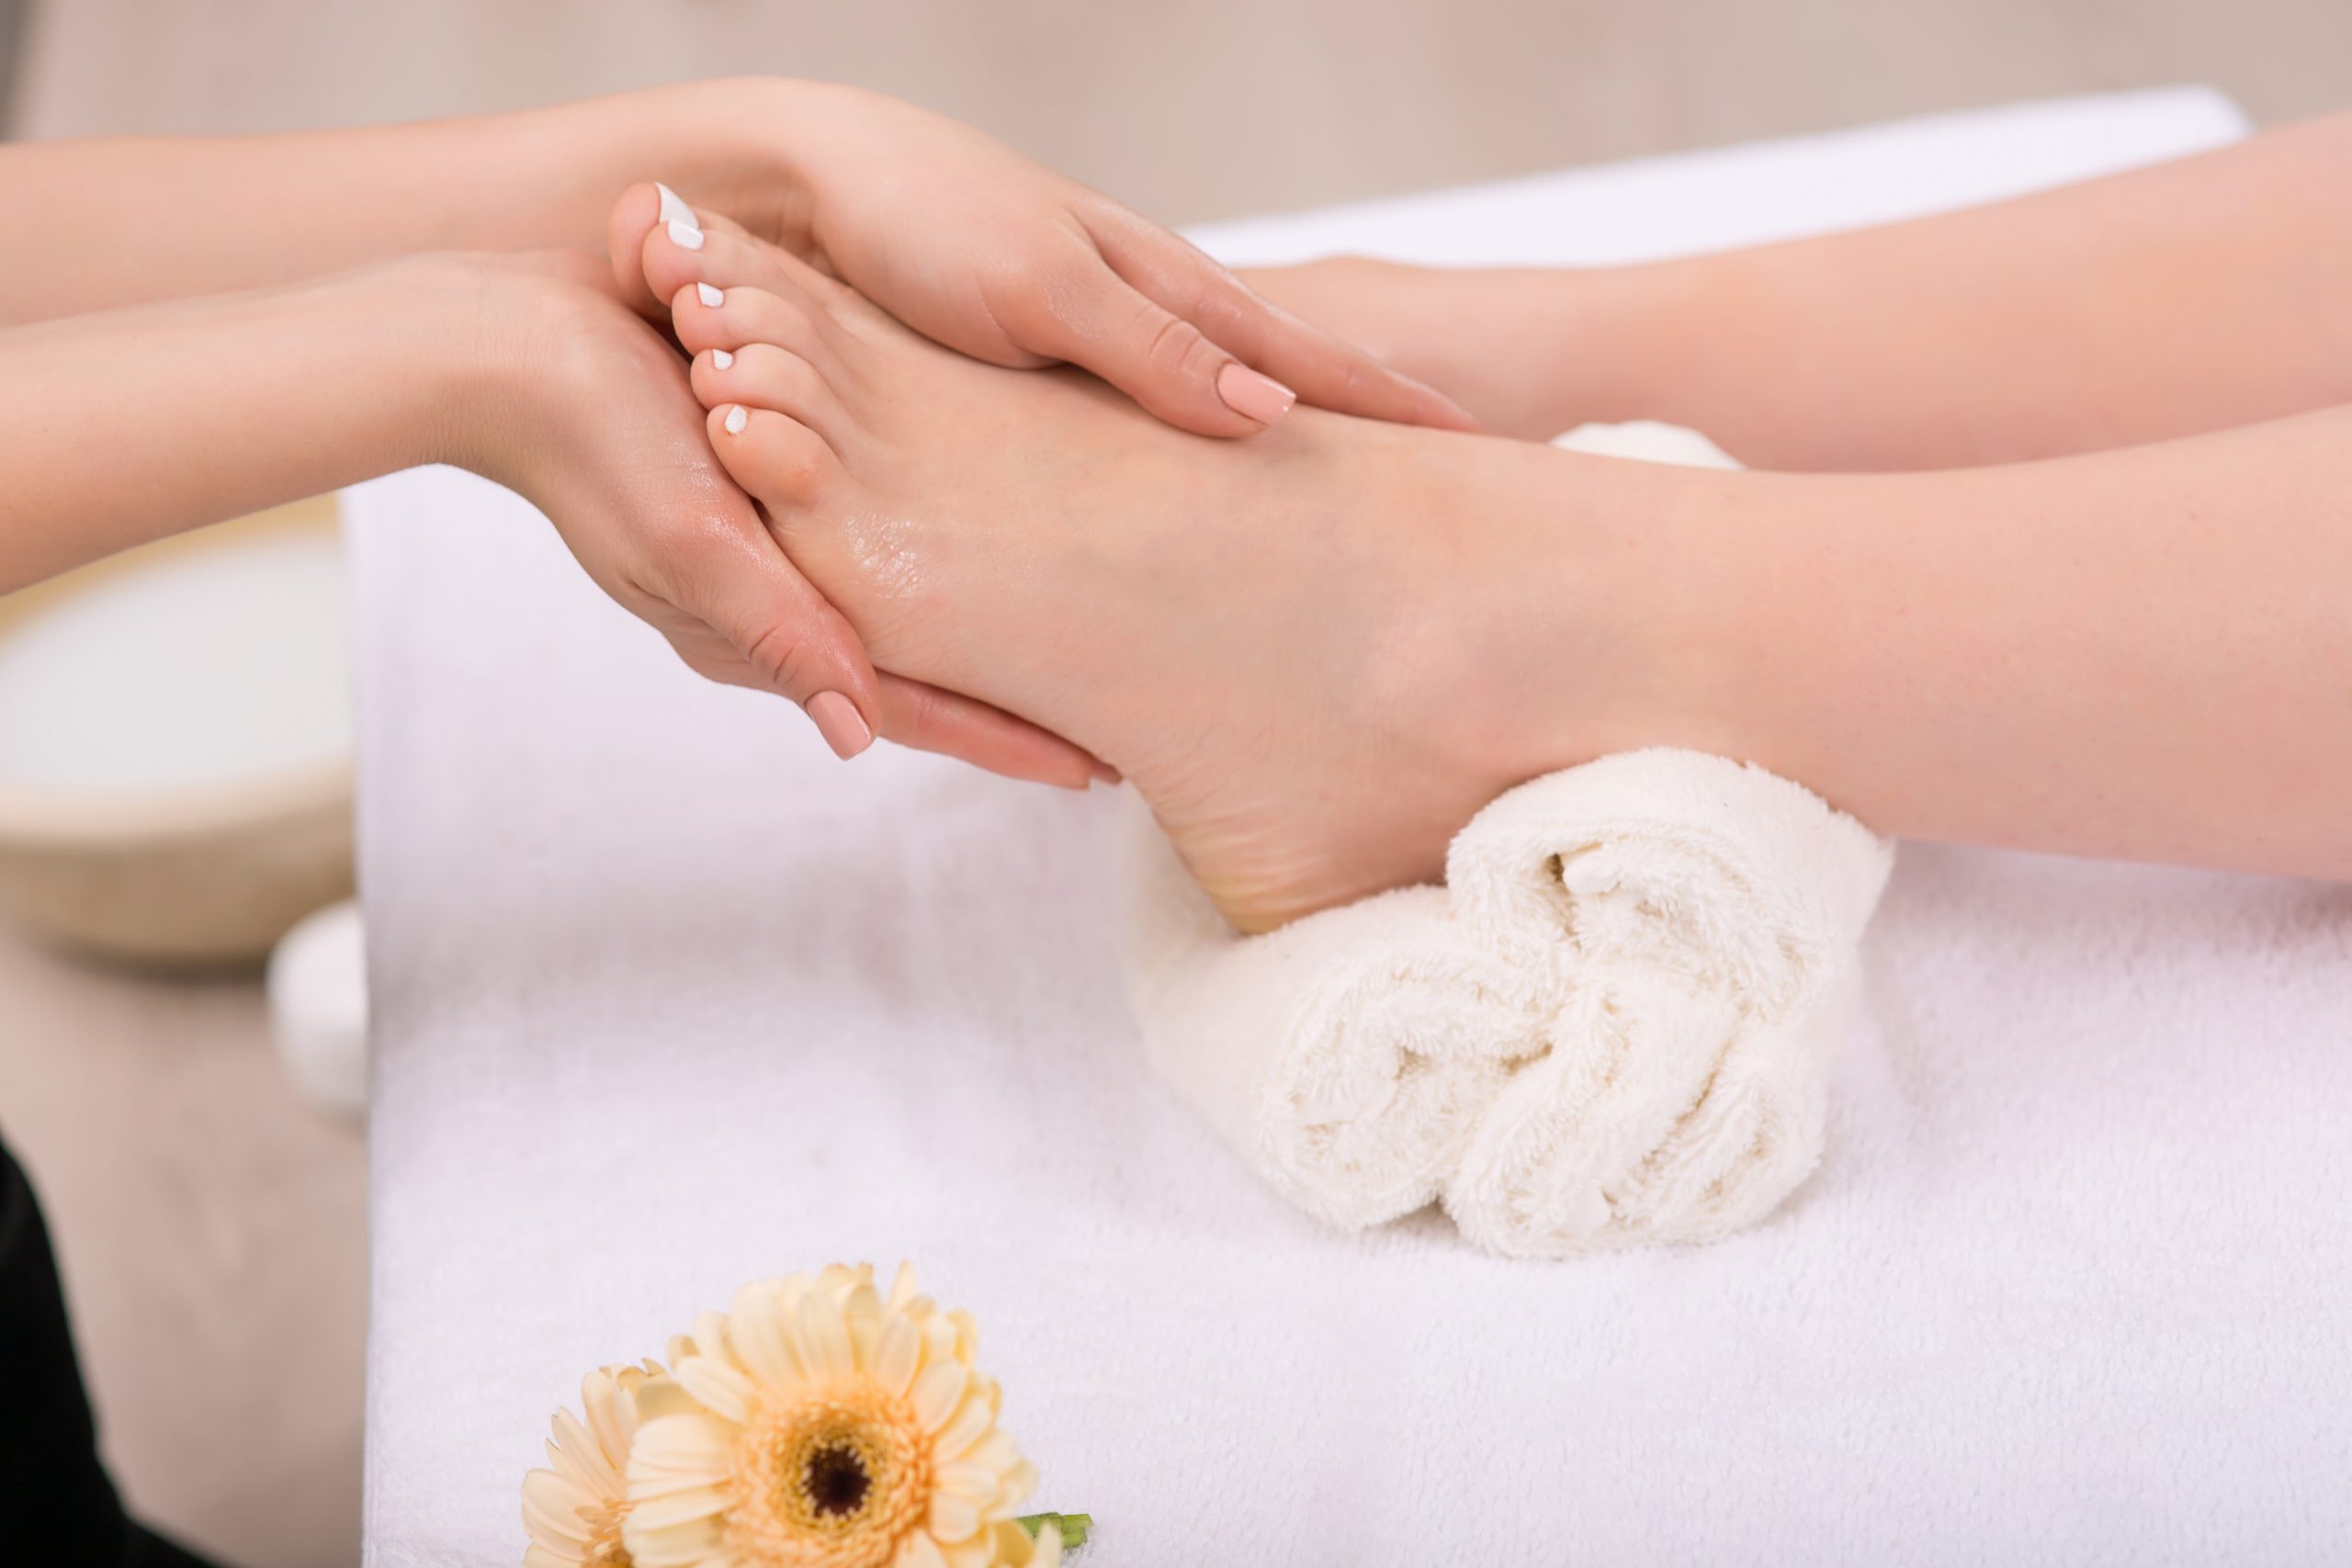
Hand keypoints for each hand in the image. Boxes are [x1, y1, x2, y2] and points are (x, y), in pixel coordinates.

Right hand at [424, 251, 1100, 786]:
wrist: (503, 345)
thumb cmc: (592, 440)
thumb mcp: (690, 541)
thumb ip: (776, 632)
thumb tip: (858, 735)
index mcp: (764, 634)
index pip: (910, 709)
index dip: (1003, 741)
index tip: (1094, 772)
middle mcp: (778, 606)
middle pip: (918, 673)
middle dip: (1006, 700)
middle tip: (1112, 717)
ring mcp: (775, 554)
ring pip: (902, 613)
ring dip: (978, 634)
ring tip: (1070, 639)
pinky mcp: (769, 495)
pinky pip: (872, 544)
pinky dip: (935, 558)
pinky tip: (988, 544)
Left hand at [616, 83, 1477, 437]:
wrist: (799, 181)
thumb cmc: (920, 218)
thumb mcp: (1042, 288)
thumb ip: (1150, 349)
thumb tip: (1271, 409)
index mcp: (1163, 293)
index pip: (1308, 355)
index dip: (1392, 403)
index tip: (1480, 445)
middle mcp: (1140, 323)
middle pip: (1281, 377)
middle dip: (1365, 423)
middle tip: (1454, 478)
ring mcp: (1090, 351)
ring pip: (1211, 409)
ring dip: (1289, 444)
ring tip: (1356, 500)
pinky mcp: (1026, 382)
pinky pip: (1130, 435)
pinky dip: (1190, 457)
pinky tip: (1201, 492)